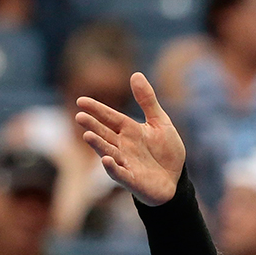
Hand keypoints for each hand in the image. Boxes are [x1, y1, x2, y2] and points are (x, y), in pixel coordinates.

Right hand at [75, 72, 185, 206]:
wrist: (176, 179)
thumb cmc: (165, 151)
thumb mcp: (160, 122)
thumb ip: (147, 100)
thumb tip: (135, 74)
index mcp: (129, 130)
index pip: (110, 117)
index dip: (97, 109)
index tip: (81, 101)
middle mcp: (123, 146)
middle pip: (105, 134)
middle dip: (93, 126)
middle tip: (80, 116)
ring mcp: (126, 163)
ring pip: (109, 152)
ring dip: (98, 145)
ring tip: (88, 135)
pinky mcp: (132, 180)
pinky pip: (120, 174)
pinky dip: (113, 168)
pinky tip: (106, 160)